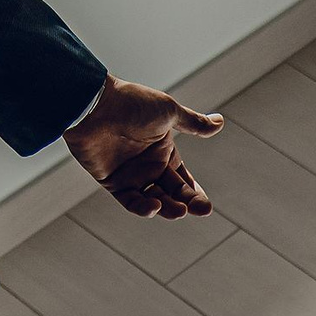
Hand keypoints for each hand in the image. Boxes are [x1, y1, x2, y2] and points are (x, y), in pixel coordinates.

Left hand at [64, 75, 224, 217]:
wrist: (95, 106)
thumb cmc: (132, 104)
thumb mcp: (169, 112)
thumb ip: (194, 123)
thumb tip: (220, 122)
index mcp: (163, 150)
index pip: (183, 178)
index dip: (194, 192)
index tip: (206, 205)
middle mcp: (148, 165)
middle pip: (173, 191)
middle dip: (188, 202)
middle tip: (203, 210)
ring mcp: (130, 175)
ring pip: (154, 199)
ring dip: (169, 208)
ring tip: (180, 211)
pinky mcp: (112, 183)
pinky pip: (131, 201)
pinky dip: (143, 207)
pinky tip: (155, 206)